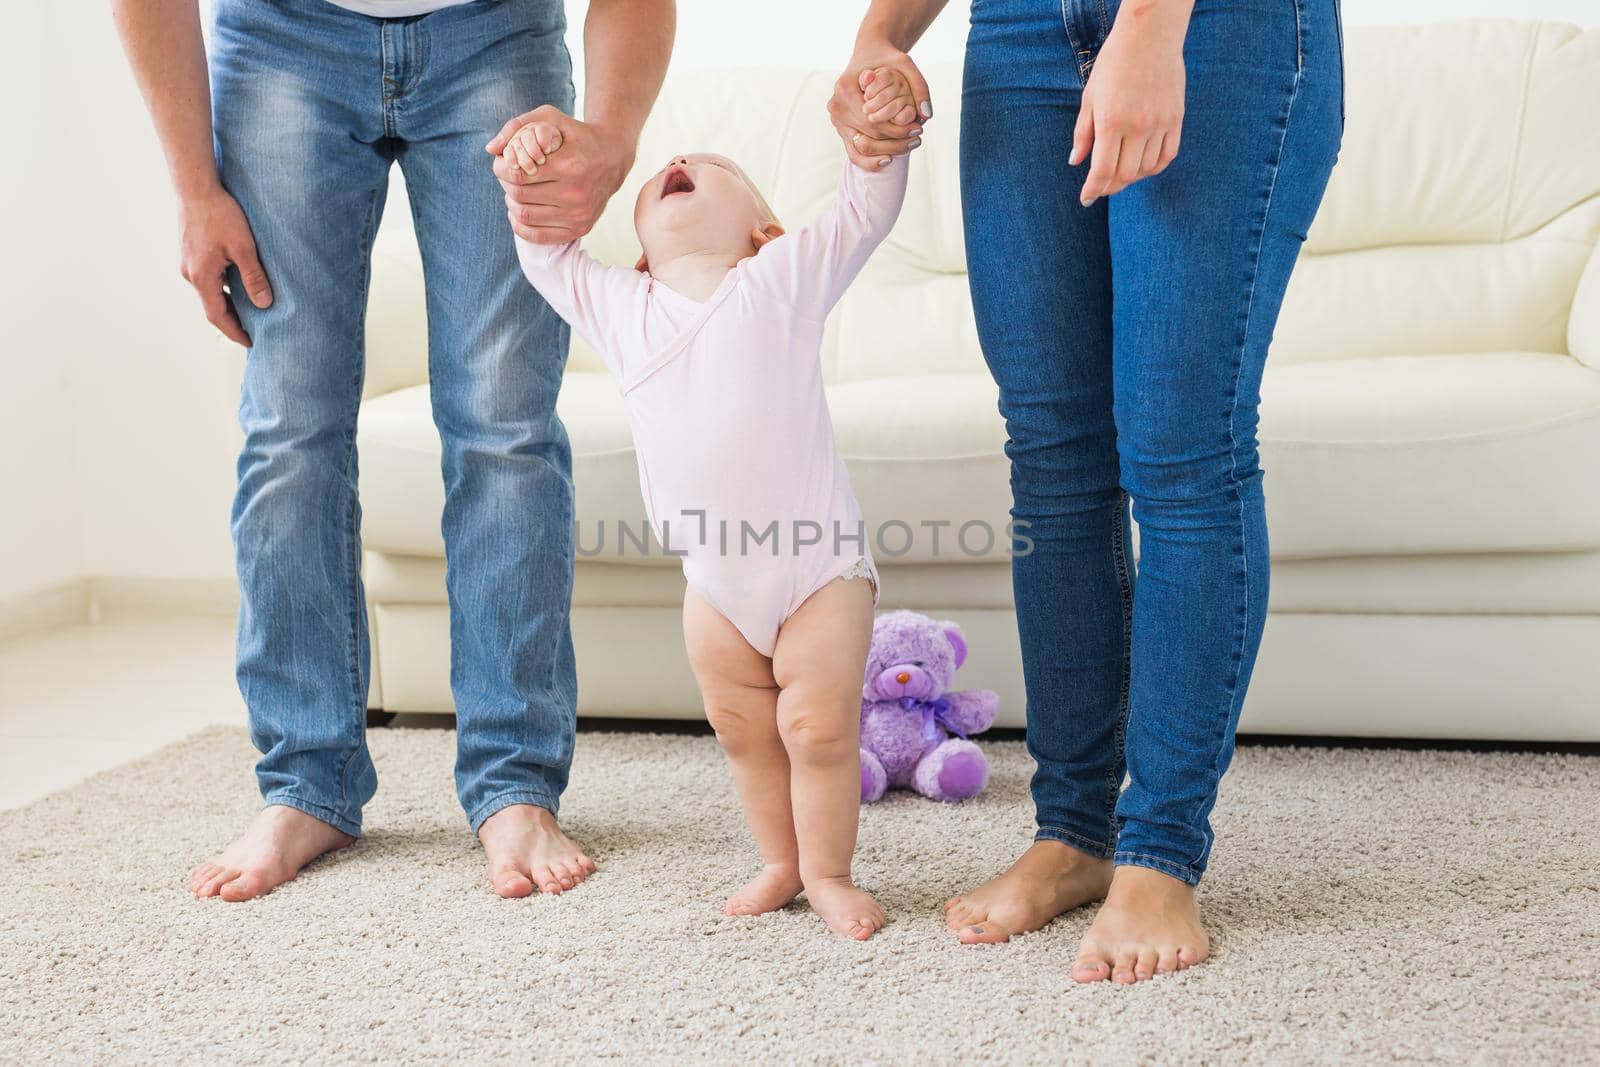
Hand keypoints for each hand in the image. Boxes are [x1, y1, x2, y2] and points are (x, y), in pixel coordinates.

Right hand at [177, 186, 271, 346]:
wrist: (196, 188)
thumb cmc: (220, 214)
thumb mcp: (244, 247)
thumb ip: (254, 277)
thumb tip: (264, 304)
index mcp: (202, 277)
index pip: (217, 316)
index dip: (234, 332)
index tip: (250, 343)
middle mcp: (191, 274)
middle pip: (212, 306)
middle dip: (233, 321)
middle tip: (254, 331)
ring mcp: (189, 263)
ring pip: (211, 291)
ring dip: (228, 303)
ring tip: (250, 311)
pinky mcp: (192, 253)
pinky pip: (209, 278)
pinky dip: (223, 287)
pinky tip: (239, 285)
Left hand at [486, 105, 634, 243]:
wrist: (613, 157)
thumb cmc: (575, 135)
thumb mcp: (549, 118)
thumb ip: (516, 127)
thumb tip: (490, 149)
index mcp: (568, 164)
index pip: (518, 173)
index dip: (500, 169)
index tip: (501, 163)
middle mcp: (576, 192)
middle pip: (519, 195)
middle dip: (505, 184)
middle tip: (508, 176)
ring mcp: (579, 214)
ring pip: (525, 216)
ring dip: (512, 204)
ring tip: (515, 192)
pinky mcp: (581, 228)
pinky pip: (539, 236)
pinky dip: (521, 227)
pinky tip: (519, 213)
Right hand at [828, 43, 930, 170]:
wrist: (869, 55)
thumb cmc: (886, 58)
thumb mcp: (905, 64)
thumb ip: (919, 86)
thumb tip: (926, 115)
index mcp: (844, 88)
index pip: (874, 120)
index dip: (898, 129)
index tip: (919, 128)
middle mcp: (836, 106)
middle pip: (869, 135)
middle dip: (895, 141)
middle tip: (918, 138)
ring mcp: (837, 120)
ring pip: (862, 147)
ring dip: (888, 150)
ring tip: (910, 145)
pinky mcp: (841, 130)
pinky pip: (854, 153)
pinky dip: (871, 161)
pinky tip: (889, 159)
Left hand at [1071, 8, 1188, 205]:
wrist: (1149, 36)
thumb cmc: (1113, 64)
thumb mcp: (1090, 97)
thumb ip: (1082, 132)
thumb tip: (1075, 162)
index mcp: (1111, 121)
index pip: (1102, 171)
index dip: (1093, 190)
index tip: (1086, 199)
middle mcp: (1137, 126)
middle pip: (1125, 175)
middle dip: (1110, 186)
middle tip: (1101, 186)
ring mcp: (1160, 123)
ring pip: (1147, 169)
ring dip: (1132, 178)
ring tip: (1120, 173)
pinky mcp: (1176, 118)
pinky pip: (1168, 156)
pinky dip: (1154, 167)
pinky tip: (1143, 165)